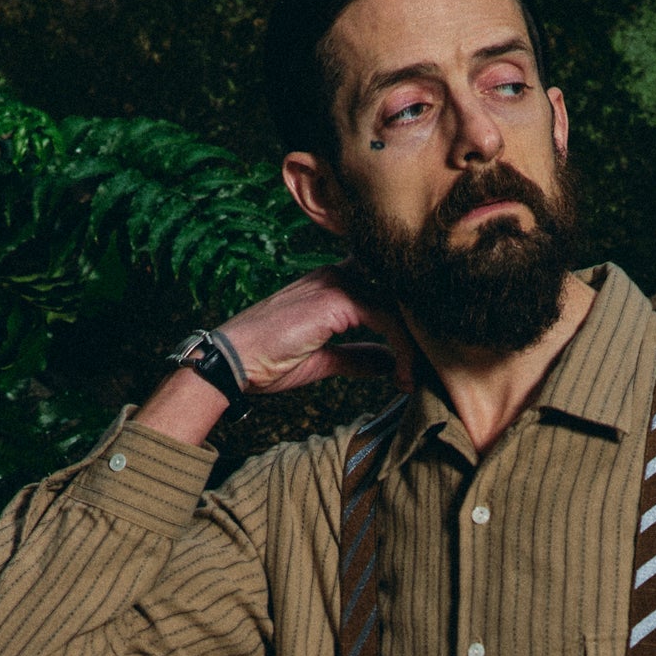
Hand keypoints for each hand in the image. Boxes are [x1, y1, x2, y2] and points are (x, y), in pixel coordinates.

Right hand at [221, 265, 415, 395]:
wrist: (231, 363)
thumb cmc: (267, 361)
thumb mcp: (324, 360)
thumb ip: (358, 356)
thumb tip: (390, 362)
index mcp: (332, 284)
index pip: (385, 291)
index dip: (406, 322)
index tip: (414, 360)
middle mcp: (337, 274)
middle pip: (398, 294)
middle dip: (417, 333)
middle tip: (424, 372)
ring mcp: (337, 283)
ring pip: (398, 306)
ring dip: (413, 347)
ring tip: (411, 381)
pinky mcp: (337, 299)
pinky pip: (387, 319)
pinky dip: (402, 350)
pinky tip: (401, 376)